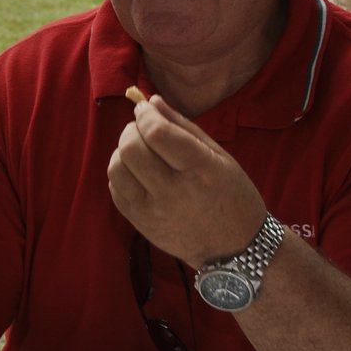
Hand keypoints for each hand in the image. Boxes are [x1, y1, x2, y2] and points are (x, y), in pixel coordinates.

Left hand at [107, 94, 267, 267]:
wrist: (234, 249)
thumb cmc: (232, 195)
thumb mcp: (219, 156)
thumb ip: (183, 126)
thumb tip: (152, 101)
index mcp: (200, 170)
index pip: (157, 134)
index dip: (145, 115)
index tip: (145, 108)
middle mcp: (174, 193)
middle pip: (131, 150)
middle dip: (131, 130)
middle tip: (142, 129)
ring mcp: (154, 213)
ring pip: (117, 169)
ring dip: (122, 152)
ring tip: (139, 151)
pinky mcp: (141, 226)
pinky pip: (116, 191)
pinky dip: (121, 174)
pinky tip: (138, 173)